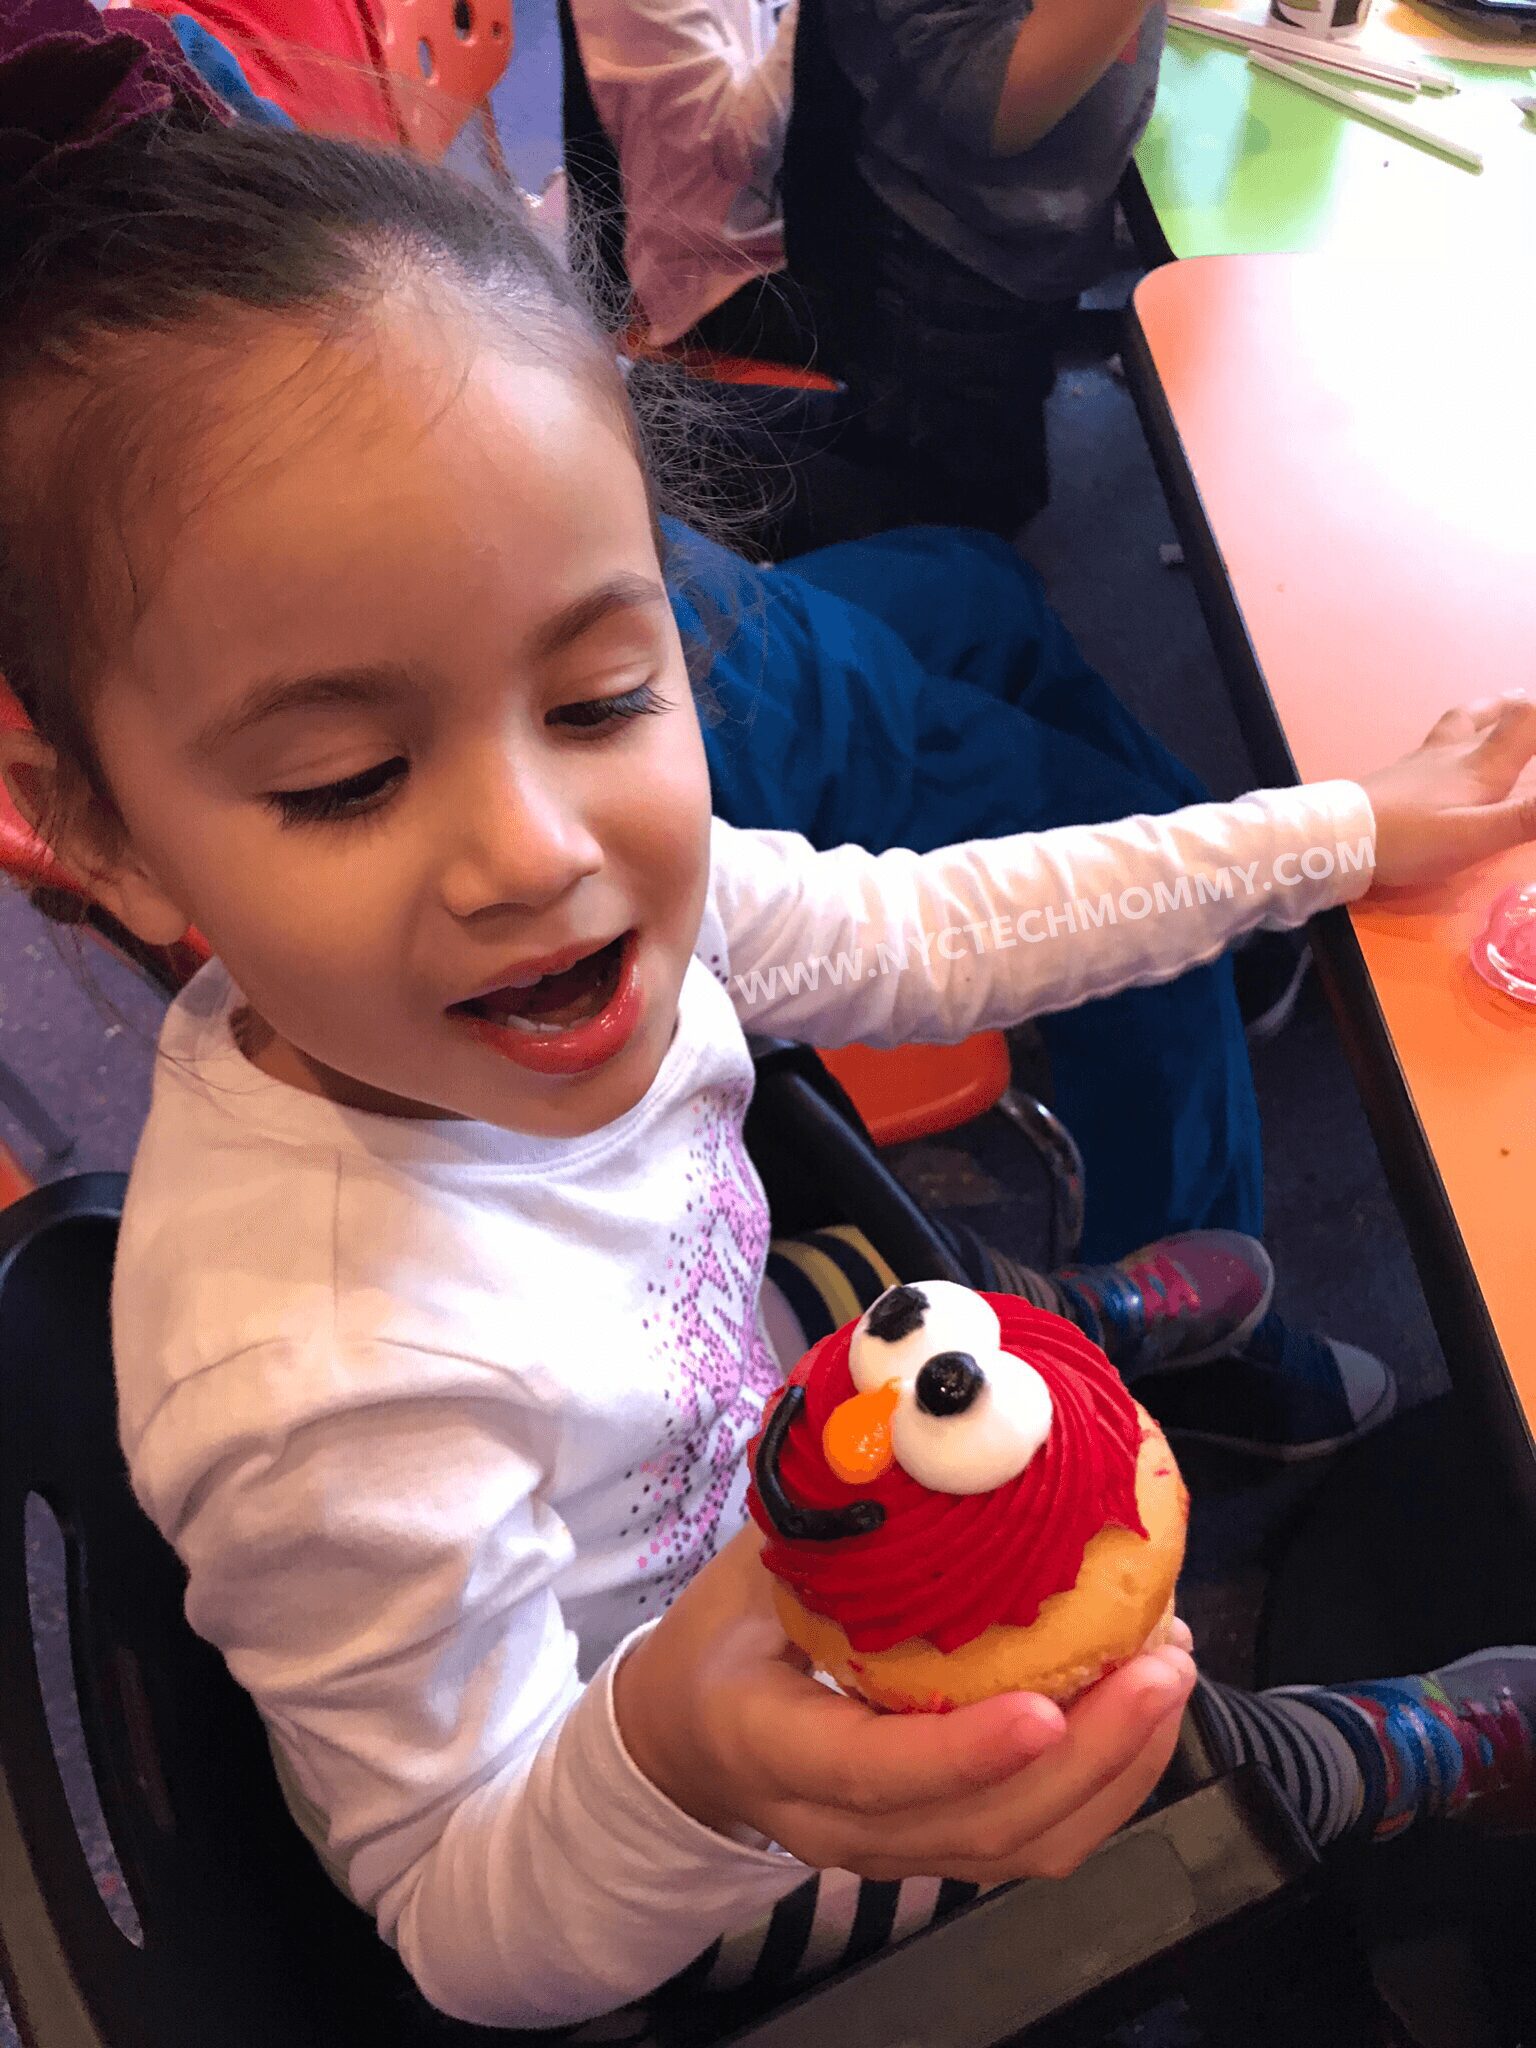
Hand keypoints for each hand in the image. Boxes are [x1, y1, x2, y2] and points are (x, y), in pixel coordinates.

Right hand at [615, 1529, 1196, 1884]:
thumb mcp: (750, 1567)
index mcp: (771, 1747)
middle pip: (980, 1827)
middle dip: (1089, 1756)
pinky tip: (1144, 1703)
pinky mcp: (940, 1846)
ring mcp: (893, 1850)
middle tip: (1161, 1661)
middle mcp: (836, 1823)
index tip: (1042, 1709)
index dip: (962, 1755)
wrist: (689, 1740)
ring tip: (1170, 1667)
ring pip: (1022, 1845)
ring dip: (1118, 1768)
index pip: (870, 1772)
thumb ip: (828, 1517)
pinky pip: (1036, 1837)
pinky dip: (1107, 1780)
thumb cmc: (724, 1638)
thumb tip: (917, 1426)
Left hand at [1362, 694, 1535, 890]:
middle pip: (1492, 716)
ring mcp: (1420, 764)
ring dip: (1485, 713)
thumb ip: (1526, 817)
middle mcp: (1453, 754)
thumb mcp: (1475, 835)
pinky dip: (1454, 738)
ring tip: (1498, 708)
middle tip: (1527, 702)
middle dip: (1519, 709)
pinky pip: (1435, 746)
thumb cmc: (1408, 839)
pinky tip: (1444, 756)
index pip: (1526, 721)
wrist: (1336, 840)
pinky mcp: (1396, 779)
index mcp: (1480, 764)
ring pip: (1459, 725)